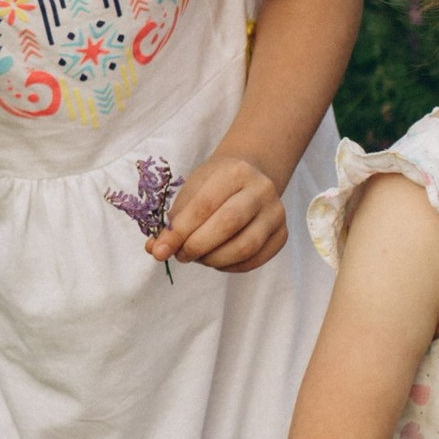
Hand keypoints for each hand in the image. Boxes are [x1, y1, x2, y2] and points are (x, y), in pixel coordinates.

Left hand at [157, 148, 288, 274]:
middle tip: (181, 255)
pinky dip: (230, 267)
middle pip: (228, 225)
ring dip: (214, 260)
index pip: (204, 206)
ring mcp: (276, 213)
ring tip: (198, 257)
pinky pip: (255, 260)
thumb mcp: (192, 192)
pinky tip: (217, 260)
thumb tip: (156, 250)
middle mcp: (261, 189)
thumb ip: (175, 221)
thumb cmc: (214, 185)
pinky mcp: (282, 234)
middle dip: (197, 246)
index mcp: (235, 171)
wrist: (251, 176)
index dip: (179, 232)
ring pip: (245, 247)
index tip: (160, 250)